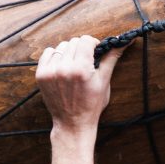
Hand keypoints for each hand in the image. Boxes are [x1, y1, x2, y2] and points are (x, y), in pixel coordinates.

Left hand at [35, 37, 124, 163]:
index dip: (93, 44)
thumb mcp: (104, 82)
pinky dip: (56, 57)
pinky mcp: (41, 75)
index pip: (86, 40)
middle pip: (74, 42)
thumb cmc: (92, 105)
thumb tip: (123, 41)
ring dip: (69, 53)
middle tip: (85, 62)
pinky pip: (48, 53)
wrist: (72, 123)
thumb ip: (111, 58)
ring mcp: (50, 71)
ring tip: (74, 66)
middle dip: (82, 49)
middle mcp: (64, 68)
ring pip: (61, 47)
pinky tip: (63, 68)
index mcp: (81, 69)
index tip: (95, 52)